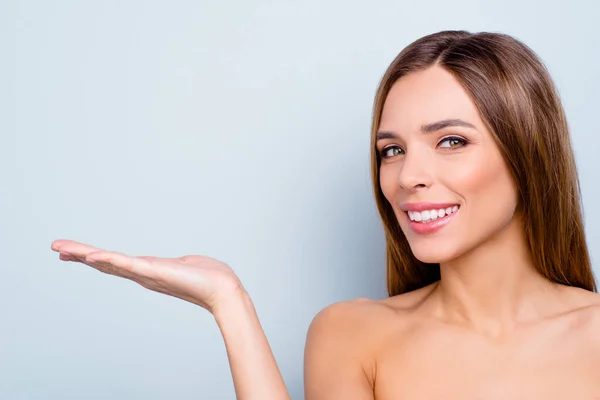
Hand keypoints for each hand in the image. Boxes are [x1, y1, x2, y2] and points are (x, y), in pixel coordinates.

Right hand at [51, 239, 244, 313]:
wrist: (223, 289)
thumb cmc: (210, 278)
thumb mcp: (187, 266)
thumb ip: (177, 265)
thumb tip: (180, 264)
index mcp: (149, 271)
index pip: (116, 263)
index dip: (95, 257)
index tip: (76, 253)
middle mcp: (143, 275)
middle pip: (105, 263)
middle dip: (80, 255)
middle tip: (56, 248)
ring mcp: (147, 274)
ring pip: (109, 262)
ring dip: (85, 255)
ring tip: (62, 249)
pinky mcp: (154, 272)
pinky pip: (127, 265)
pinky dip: (109, 259)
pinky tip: (92, 255)